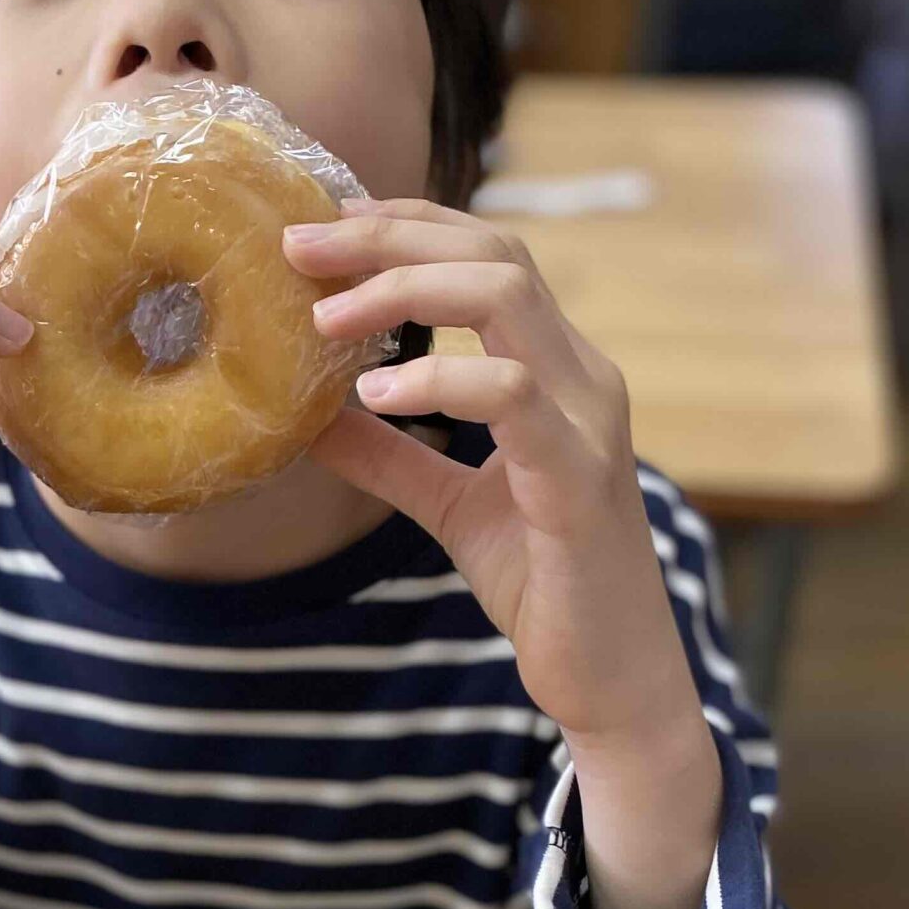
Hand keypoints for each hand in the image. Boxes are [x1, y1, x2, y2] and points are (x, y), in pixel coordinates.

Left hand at [287, 201, 722, 908]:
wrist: (610, 680)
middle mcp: (582, 378)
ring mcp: (587, 424)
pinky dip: (436, 384)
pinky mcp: (577, 482)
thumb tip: (309, 414)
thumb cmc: (545, 587)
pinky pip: (510, 399)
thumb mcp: (449, 507)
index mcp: (557, 372)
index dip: (403, 227)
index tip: (319, 229)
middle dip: (389, 236)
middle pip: (493, 253)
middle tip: (299, 243)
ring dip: (404, 290)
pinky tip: (374, 395)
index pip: (487, 256)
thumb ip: (389, 456)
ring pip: (506, 299)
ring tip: (322, 317)